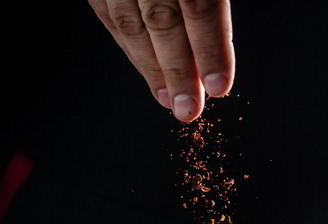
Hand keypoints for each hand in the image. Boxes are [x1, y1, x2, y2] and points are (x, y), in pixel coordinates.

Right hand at [89, 0, 234, 121]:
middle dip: (177, 71)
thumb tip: (215, 50)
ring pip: (130, 24)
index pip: (200, 4)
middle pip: (163, 21)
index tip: (219, 86)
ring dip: (150, 68)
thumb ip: (209, 1)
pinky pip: (108, 15)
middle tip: (189, 109)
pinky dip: (128, 46)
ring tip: (167, 99)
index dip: (210, 48)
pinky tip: (144, 68)